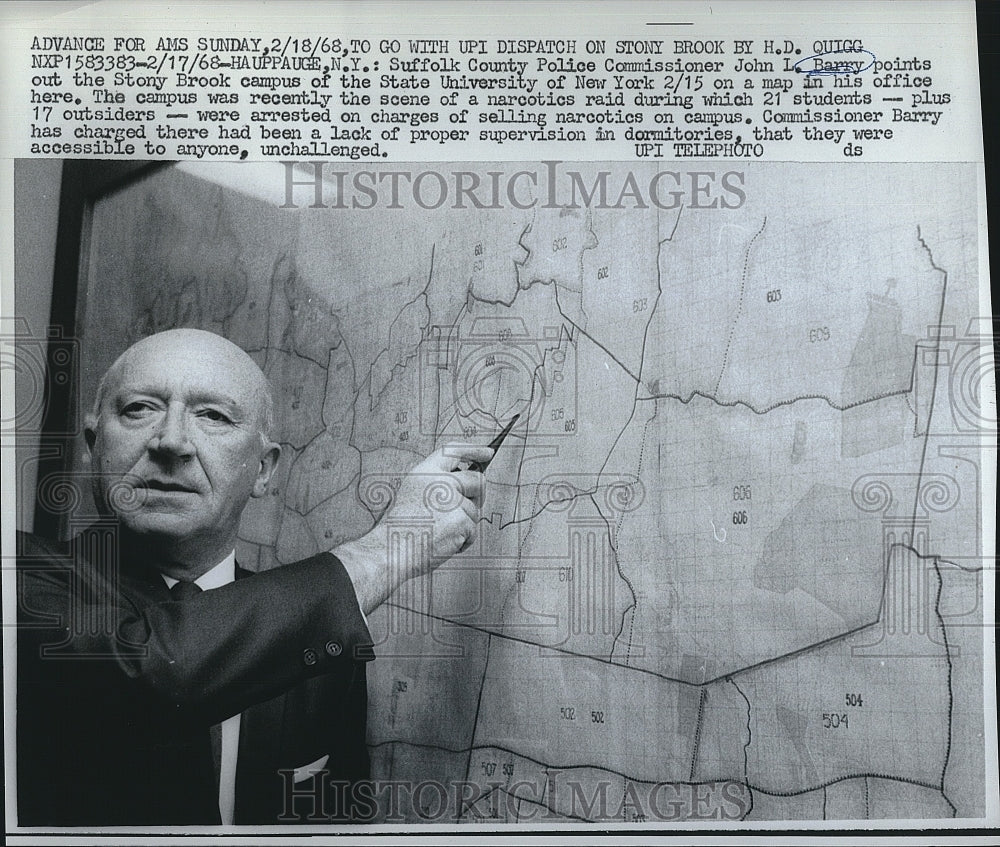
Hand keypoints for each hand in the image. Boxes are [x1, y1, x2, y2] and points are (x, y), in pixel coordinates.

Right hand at [333, 442, 493, 614]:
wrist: (392, 550)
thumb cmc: (399, 528)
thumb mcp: (412, 493)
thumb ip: (436, 484)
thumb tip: (465, 484)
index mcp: (425, 472)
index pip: (454, 451)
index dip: (473, 450)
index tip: (487, 453)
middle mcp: (441, 481)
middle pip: (477, 480)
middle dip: (479, 494)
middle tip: (473, 505)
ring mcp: (453, 500)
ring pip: (474, 510)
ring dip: (464, 524)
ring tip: (440, 532)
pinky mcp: (462, 519)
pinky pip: (472, 530)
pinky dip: (463, 540)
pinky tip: (444, 543)